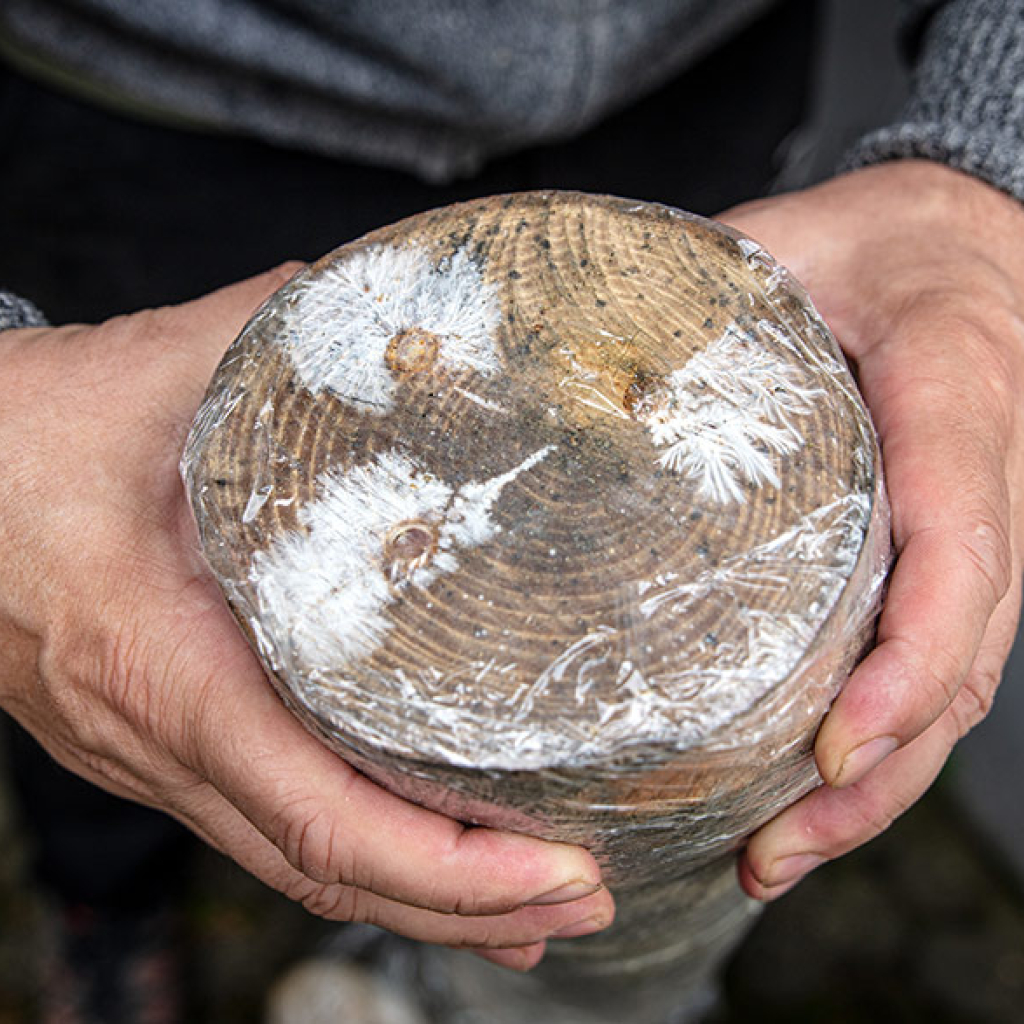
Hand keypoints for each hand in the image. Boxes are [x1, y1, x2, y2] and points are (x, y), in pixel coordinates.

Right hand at [0, 268, 611, 970]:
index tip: (555, 874)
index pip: (322, 814)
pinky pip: (268, 831)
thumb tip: (409, 319)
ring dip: (422, 902)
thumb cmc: (26, 438)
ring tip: (535, 909)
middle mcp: (161, 743)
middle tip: (585, 902)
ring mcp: (154, 760)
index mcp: (166, 667)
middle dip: (467, 908)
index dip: (448, 868)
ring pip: (297, 868)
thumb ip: (281, 338)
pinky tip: (423, 862)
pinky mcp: (159, 747)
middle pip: (326, 873)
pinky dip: (361, 862)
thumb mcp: (159, 373)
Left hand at [719, 161, 1023, 897]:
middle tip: (774, 848)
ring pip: (961, 680)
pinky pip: (938, 657)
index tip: (833, 746)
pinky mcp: (954, 556)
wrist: (961, 244)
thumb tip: (563, 355)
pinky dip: (886, 738)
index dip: (907, 662)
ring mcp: (986, 530)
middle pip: (963, 656)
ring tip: (779, 854)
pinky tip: (813, 789)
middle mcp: (991, 483)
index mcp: (957, 398)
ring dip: (880, 782)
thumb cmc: (872, 244)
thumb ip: (700, 297)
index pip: (959, 548)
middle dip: (877, 770)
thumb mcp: (789, 244)